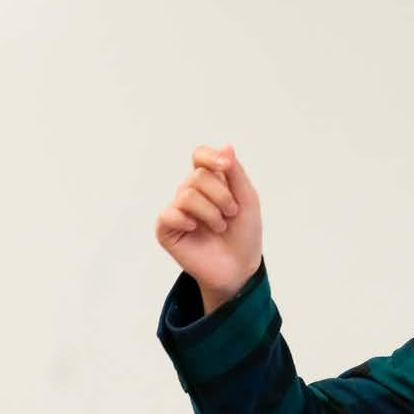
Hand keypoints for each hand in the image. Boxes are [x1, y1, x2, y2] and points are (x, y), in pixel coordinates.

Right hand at [154, 144, 262, 309]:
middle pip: (198, 176)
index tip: (226, 166)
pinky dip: (186, 220)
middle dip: (221, 195)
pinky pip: (169, 214)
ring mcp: (177, 210)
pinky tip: (195, 229)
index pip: (199, 156)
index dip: (210, 157)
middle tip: (231, 213)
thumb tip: (226, 146)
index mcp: (209, 181)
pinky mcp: (166, 229)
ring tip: (220, 226)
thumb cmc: (244, 233)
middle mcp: (190, 192)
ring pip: (186, 195)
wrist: (239, 267)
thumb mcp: (247, 199)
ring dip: (211, 212)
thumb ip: (235, 173)